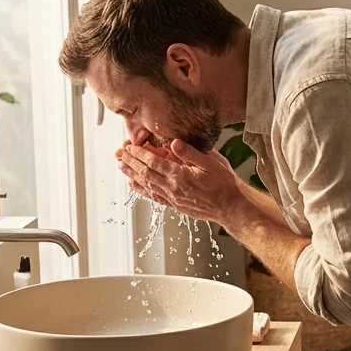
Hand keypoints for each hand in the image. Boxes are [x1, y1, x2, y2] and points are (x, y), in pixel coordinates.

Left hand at [117, 140, 261, 228]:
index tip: (129, 146)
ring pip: (146, 185)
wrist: (231, 208)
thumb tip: (173, 143)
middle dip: (131, 161)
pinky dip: (141, 190)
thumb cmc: (224, 185)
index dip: (139, 153)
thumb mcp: (211, 163)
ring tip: (121, 166)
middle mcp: (173, 189)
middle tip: (119, 153)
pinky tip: (134, 185)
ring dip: (132, 174)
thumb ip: (190, 153)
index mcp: (180, 176)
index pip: (154, 162)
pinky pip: (154, 197)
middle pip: (146, 173)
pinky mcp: (175, 205)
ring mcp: (173, 198)